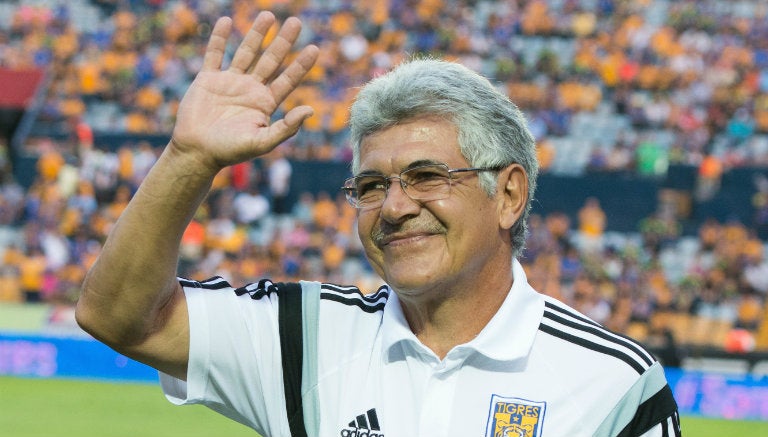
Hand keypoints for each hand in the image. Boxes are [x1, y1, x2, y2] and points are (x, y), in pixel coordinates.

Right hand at [171, 12, 318, 173]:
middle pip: (271, 60)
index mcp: (265, 103)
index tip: (314, 48)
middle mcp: (250, 89)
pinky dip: (219, 37)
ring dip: (257, 34)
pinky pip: (215, 54)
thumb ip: (286, 128)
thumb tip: (310, 110)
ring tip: (269, 15)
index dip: (301, 65)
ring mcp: (229, 82)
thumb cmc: (230, 151)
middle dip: (283, 42)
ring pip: (246, 52)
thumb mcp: (262, 142)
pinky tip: (227, 21)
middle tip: (296, 22)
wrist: (196, 152)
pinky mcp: (208, 79)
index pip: (287, 80)